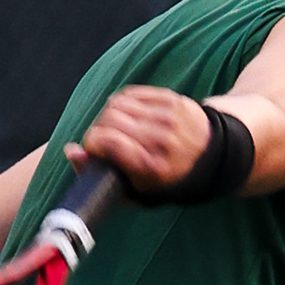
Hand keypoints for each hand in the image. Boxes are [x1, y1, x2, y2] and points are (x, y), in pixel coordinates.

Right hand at [66, 86, 210, 196]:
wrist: (214, 158)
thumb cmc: (167, 180)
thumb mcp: (134, 192)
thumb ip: (97, 176)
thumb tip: (70, 150)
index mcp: (152, 167)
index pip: (107, 141)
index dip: (91, 145)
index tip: (94, 151)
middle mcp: (161, 140)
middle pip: (108, 121)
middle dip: (98, 131)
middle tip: (104, 142)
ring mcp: (167, 116)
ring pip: (116, 104)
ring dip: (108, 117)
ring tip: (116, 130)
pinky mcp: (170, 98)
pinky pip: (130, 93)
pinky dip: (121, 104)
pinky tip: (127, 117)